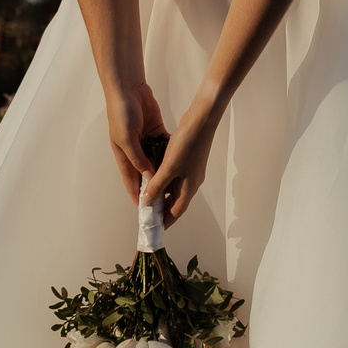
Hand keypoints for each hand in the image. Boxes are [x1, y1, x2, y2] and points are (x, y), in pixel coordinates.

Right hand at [105, 83, 168, 204]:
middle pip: (147, 176)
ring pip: (157, 162)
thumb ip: (137, 158)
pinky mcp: (156, 132)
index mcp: (124, 156)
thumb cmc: (122, 113)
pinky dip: (171, 154)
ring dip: (165, 172)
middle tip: (166, 202)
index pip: (132, 183)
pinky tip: (182, 163)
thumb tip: (149, 177)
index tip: (147, 212)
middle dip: (155, 189)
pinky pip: (165, 147)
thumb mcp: (127, 138)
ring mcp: (146, 142)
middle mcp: (136, 152)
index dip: (139, 197)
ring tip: (177, 187)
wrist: (129, 88)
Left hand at [140, 87, 221, 222]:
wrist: (202, 119)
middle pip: (175, 199)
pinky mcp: (187, 158)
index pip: (176, 211)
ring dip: (161, 190)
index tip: (154, 228)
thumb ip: (157, 185)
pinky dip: (163, 176)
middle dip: (161, 206)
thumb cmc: (189, 144)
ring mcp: (190, 168)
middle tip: (146, 211)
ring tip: (145, 193)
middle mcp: (191, 180)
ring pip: (173, 185)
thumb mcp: (169, 167)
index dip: (165, 220)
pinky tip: (152, 173)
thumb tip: (147, 202)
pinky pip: (173, 173)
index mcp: (190, 186)